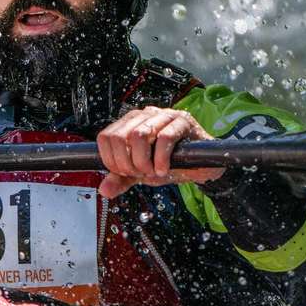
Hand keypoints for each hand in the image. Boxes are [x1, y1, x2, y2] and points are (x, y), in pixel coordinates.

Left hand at [96, 106, 224, 198]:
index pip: (106, 137)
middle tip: (141, 174)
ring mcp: (164, 115)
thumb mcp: (141, 174)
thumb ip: (121, 180)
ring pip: (139, 134)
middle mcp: (145, 115)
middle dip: (128, 163)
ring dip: (144, 161)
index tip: (125, 173)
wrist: (201, 167)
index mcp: (130, 123)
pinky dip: (161, 159)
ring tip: (154, 171)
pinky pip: (165, 137)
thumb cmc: (170, 164)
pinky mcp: (183, 121)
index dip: (111, 160)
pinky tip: (164, 169)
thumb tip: (104, 190)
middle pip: (120, 137)